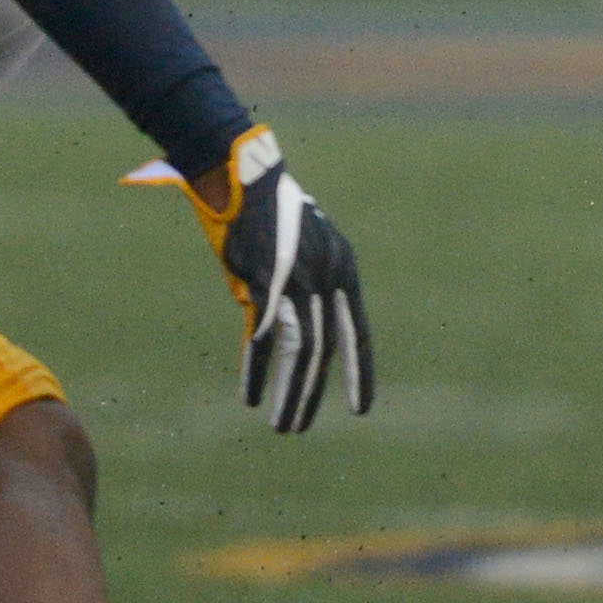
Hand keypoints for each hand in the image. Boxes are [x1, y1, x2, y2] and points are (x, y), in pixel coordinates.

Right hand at [132, 127, 371, 432]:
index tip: (362, 409)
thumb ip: (298, 292)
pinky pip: (264, 337)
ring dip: (291, 392)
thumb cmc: (267, 214)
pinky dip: (257, 369)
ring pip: (301, 349)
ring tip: (283, 426)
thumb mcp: (296, 252)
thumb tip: (274, 336)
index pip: (358, 331)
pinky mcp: (265, 279)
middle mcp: (327, 274)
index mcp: (343, 267)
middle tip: (300, 428)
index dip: (360, 372)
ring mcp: (298, 277)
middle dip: (313, 393)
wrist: (241, 174)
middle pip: (326, 349)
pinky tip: (251, 395)